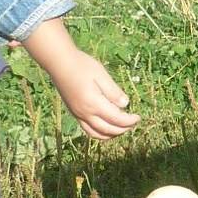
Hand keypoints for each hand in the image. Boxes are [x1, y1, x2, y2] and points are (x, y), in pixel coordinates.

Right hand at [22, 18, 139, 140]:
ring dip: (111, 134)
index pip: (116, 119)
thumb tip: (126, 105)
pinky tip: (106, 127)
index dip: (129, 121)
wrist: (59, 63)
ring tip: (122, 128)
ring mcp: (78, 114)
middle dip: (123, 129)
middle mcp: (85, 113)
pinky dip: (99, 133)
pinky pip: (88, 130)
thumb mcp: (101, 74)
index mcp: (94, 103)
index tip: (138, 117)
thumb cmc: (82, 65)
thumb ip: (113, 91)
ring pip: (97, 134)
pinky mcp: (74, 113)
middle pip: (108, 129)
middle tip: (133, 123)